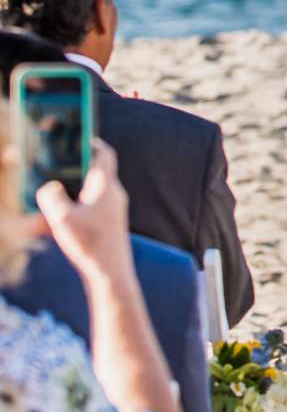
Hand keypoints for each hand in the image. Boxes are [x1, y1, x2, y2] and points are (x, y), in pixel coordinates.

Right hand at [35, 140, 133, 286]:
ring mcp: (112, 210)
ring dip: (74, 189)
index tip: (74, 136)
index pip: (104, 152)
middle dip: (76, 167)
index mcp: (105, 185)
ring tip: (53, 193)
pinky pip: (90, 208)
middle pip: (95, 170)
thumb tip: (49, 188)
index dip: (90, 141)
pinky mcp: (108, 225)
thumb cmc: (90, 245)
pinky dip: (76, 208)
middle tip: (56, 164)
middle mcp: (112, 194)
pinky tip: (58, 220)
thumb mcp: (61, 219)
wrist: (110, 275)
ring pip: (91, 191)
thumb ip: (51, 197)